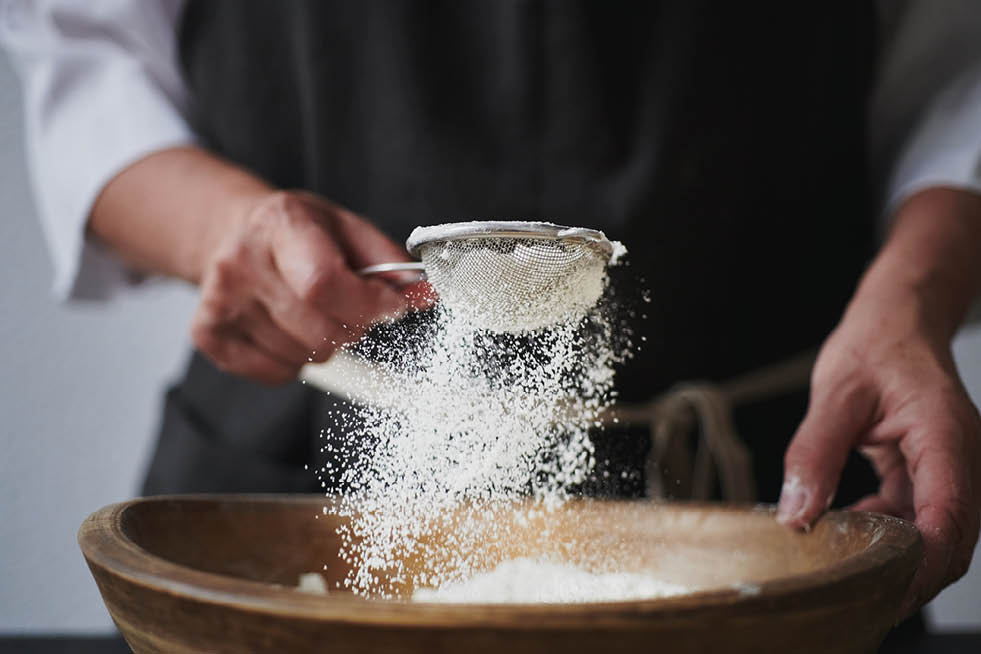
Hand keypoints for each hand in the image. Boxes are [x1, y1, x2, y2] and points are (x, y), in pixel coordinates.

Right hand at [191, 190, 418, 383]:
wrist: (231, 232)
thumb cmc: (297, 232)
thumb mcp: (347, 228)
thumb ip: (389, 262)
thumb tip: (426, 295)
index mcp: (281, 224)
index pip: (324, 284)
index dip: (368, 305)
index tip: (390, 307)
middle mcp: (242, 262)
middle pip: (320, 328)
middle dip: (352, 327)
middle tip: (349, 308)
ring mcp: (219, 301)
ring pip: (303, 356)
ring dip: (323, 343)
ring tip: (311, 312)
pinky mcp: (207, 334)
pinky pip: (276, 373)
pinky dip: (294, 361)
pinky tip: (288, 329)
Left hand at [776, 189, 980, 618]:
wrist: (896, 319)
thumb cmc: (874, 344)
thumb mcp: (834, 393)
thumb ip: (815, 452)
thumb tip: (797, 512)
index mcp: (945, 435)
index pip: (948, 515)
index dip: (922, 563)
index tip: (886, 588)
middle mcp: (958, 458)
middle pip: (951, 537)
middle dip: (912, 574)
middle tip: (857, 592)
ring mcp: (947, 468)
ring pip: (934, 532)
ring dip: (896, 553)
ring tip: (842, 561)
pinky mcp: (928, 472)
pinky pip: (915, 516)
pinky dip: (885, 529)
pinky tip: (845, 527)